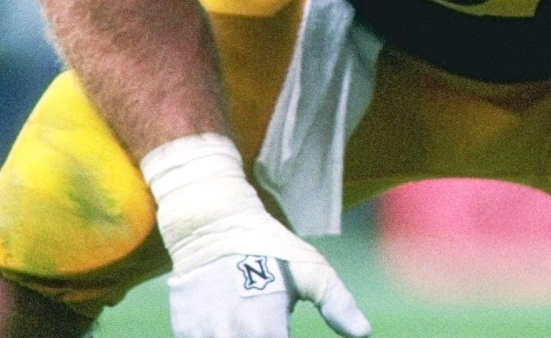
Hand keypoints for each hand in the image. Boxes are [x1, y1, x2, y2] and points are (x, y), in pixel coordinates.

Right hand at [163, 209, 370, 337]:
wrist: (211, 224)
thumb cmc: (269, 247)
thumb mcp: (311, 270)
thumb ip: (338, 304)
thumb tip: (365, 333)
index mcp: (267, 328)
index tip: (287, 334)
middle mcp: (232, 336)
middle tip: (271, 327)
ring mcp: (204, 335)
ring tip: (255, 327)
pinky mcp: (185, 331)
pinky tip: (231, 328)